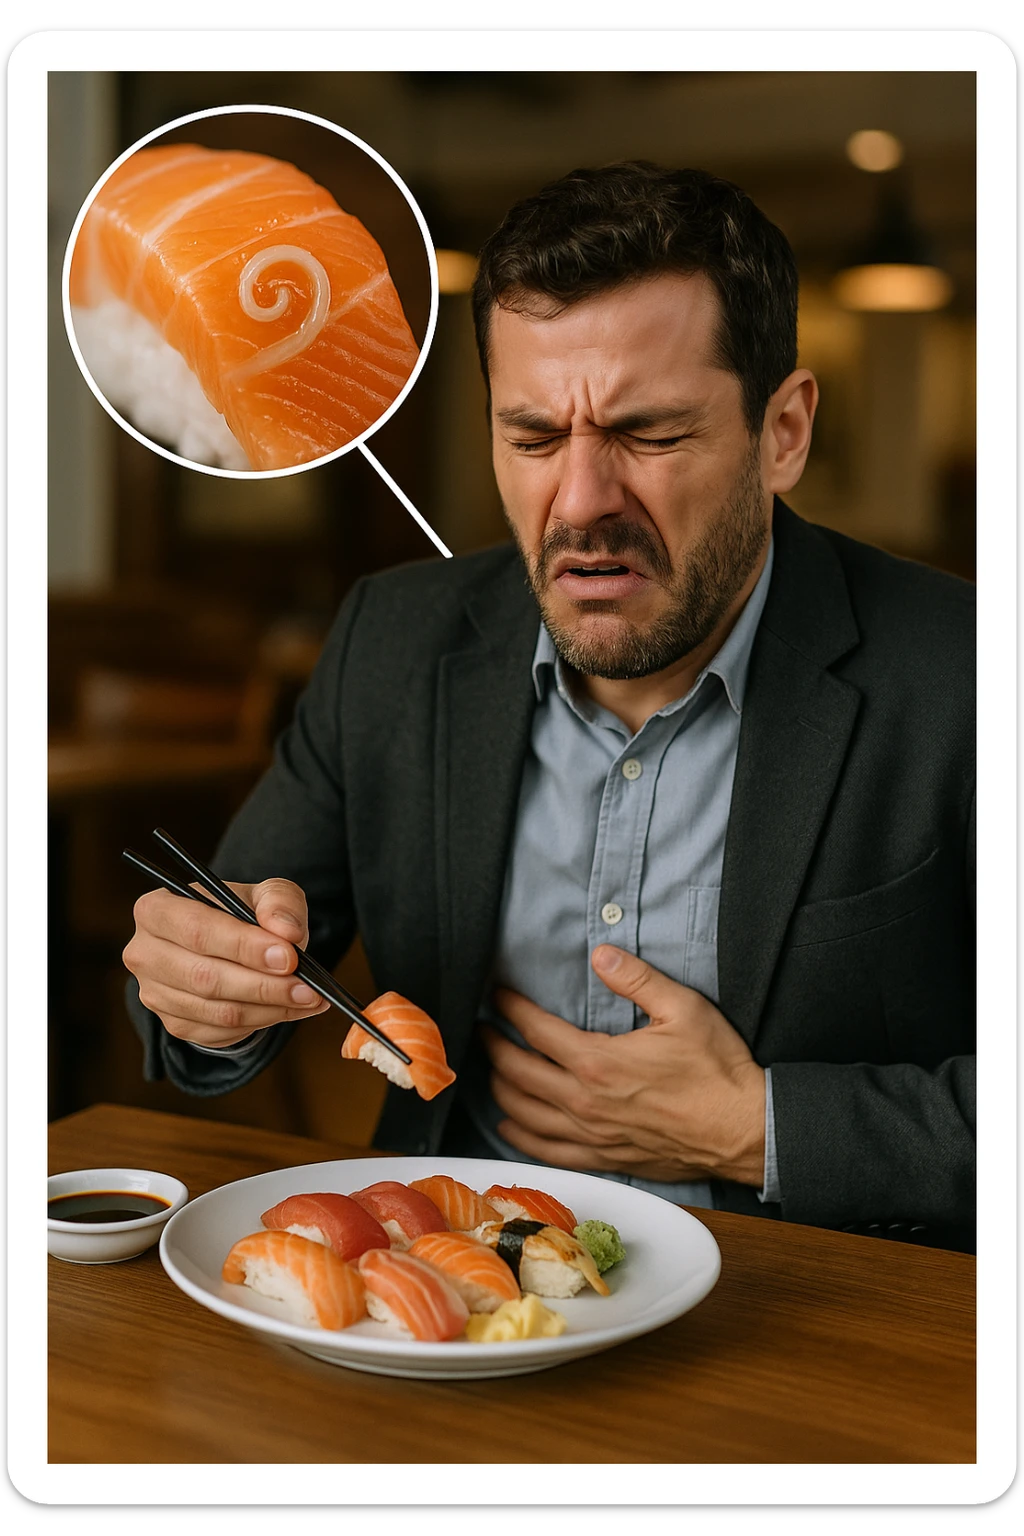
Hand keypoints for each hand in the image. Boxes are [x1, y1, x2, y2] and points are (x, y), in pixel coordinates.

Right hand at [122, 878, 330, 1047]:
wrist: (228, 944)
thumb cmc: (242, 914)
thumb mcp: (265, 894)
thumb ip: (279, 902)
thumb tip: (287, 932)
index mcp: (156, 909)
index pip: (198, 931)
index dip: (244, 947)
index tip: (288, 957)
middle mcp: (145, 953)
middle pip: (204, 977)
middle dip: (264, 985)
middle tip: (307, 988)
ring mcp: (154, 994)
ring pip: (217, 1011)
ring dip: (269, 1009)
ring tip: (308, 999)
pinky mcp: (174, 1023)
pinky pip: (220, 1032)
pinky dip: (261, 1023)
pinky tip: (288, 1009)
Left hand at [483, 945, 765, 1185]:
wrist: (744, 1131)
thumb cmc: (718, 1071)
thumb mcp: (684, 1009)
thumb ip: (637, 979)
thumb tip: (601, 954)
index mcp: (599, 1063)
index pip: (536, 1030)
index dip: (511, 1008)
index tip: (498, 994)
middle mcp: (585, 1102)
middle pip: (517, 1073)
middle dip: (493, 1046)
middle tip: (483, 1028)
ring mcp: (591, 1135)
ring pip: (524, 1114)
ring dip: (499, 1088)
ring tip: (491, 1069)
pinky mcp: (603, 1157)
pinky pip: (546, 1151)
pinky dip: (519, 1136)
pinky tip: (509, 1124)